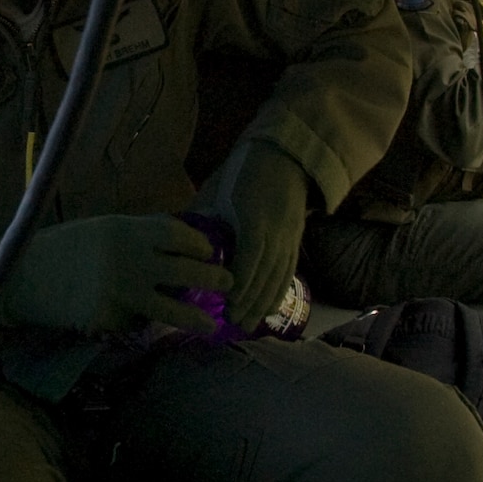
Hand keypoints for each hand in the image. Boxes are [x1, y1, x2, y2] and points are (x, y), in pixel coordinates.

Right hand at [0, 214, 225, 334]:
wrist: (21, 275)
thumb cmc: (61, 249)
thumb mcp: (100, 229)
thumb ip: (135, 236)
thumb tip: (176, 244)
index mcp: (126, 229)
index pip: (178, 235)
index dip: (200, 245)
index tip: (210, 253)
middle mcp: (128, 258)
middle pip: (185, 269)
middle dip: (211, 278)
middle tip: (225, 283)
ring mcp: (119, 290)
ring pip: (171, 307)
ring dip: (196, 317)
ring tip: (213, 326)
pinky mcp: (108, 318)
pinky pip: (134, 323)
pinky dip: (140, 325)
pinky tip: (142, 327)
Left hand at [196, 141, 310, 331]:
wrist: (286, 157)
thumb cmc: (246, 173)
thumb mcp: (223, 191)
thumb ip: (208, 219)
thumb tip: (186, 243)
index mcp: (253, 218)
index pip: (249, 258)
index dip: (241, 283)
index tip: (227, 302)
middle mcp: (275, 232)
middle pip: (265, 274)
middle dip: (250, 302)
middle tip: (234, 323)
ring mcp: (288, 237)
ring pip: (278, 276)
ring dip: (264, 302)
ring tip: (250, 322)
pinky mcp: (296, 240)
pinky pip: (289, 271)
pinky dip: (280, 291)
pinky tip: (271, 307)